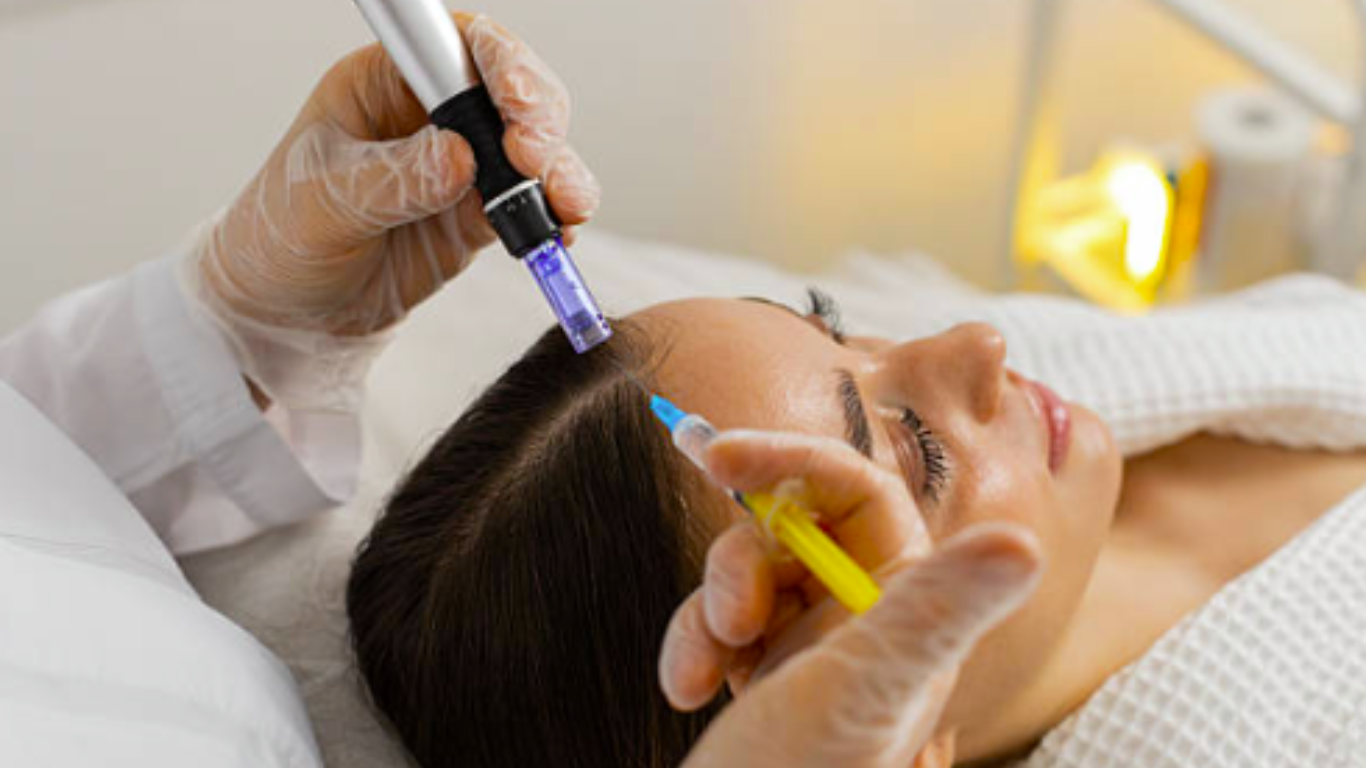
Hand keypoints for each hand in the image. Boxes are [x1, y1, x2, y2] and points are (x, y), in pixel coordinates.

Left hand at [183, 14, 597, 408]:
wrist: (285, 313)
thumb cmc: (280, 240)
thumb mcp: (322, 205)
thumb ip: (393, 180)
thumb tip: (458, 159)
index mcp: (384, 82)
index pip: (458, 47)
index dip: (501, 66)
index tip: (517, 107)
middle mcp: (429, 114)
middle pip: (513, 91)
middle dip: (541, 123)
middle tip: (537, 163)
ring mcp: (461, 165)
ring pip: (535, 150)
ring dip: (560, 174)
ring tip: (565, 208)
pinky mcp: (478, 214)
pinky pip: (531, 205)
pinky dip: (553, 218)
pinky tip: (557, 234)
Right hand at [658, 430, 1041, 767]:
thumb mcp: (863, 691)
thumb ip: (936, 608)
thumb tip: (1023, 542)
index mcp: (910, 608)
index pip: (859, 491)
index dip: (792, 460)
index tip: (719, 458)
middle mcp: (870, 621)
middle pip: (794, 525)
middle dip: (742, 558)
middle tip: (729, 612)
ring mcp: (817, 649)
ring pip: (749, 569)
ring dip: (710, 610)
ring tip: (708, 669)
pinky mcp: (770, 675)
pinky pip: (719, 619)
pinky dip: (693, 645)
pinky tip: (689, 688)